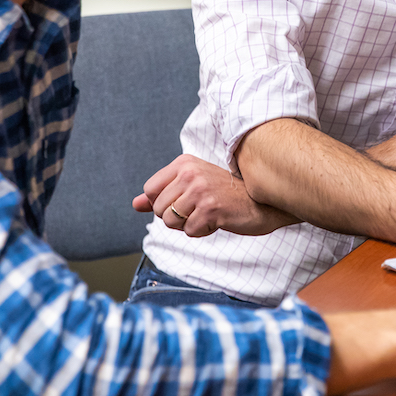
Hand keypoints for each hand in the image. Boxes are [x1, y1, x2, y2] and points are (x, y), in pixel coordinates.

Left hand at [132, 154, 300, 236]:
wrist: (260, 202)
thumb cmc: (225, 194)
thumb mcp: (192, 186)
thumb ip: (161, 195)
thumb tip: (135, 205)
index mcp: (184, 163)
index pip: (150, 190)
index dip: (164, 202)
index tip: (185, 199)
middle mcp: (190, 173)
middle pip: (158, 209)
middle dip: (176, 217)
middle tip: (200, 208)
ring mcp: (200, 191)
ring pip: (171, 222)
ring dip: (188, 225)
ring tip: (207, 214)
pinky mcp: (210, 209)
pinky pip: (190, 232)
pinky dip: (202, 231)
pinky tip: (217, 220)